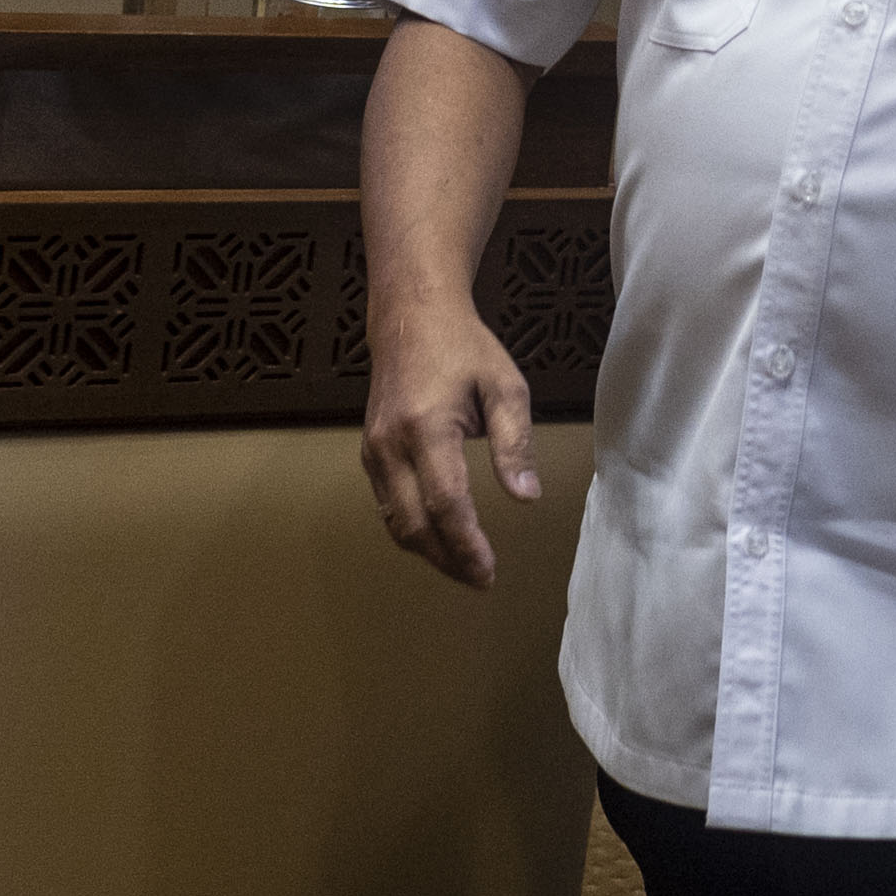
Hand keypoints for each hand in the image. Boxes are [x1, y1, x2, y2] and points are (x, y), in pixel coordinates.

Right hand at [360, 292, 539, 588]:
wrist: (411, 317)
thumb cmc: (463, 348)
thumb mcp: (505, 386)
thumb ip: (516, 443)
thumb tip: (525, 498)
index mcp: (426, 426)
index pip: (446, 503)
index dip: (467, 545)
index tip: (490, 572)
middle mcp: (391, 443)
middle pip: (414, 524)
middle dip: (447, 560)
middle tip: (481, 578)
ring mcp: (374, 450)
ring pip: (395, 522)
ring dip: (429, 551)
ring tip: (465, 566)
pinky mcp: (369, 453)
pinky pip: (387, 505)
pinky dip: (412, 529)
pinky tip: (440, 536)